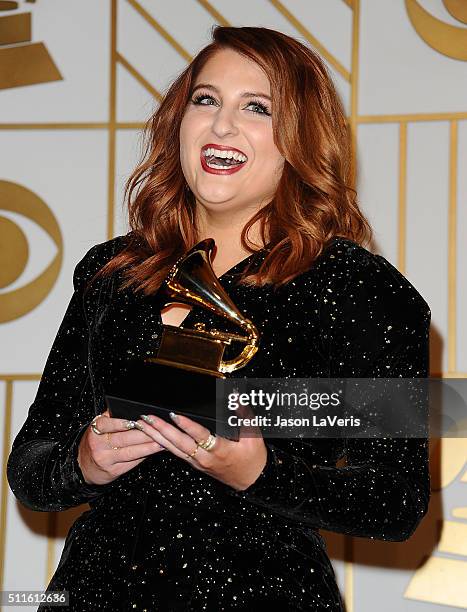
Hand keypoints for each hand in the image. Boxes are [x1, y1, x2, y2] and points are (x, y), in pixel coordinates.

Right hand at [77, 409, 165, 485]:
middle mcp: (99, 445)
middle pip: (124, 439)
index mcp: (95, 431)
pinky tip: (155, 451)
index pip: (107, 424)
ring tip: (162, 442)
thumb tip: (135, 410)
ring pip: (130, 452)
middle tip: (158, 429)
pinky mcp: (113, 471)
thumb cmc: (97, 442)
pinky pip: (131, 462)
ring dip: (148, 447)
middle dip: (143, 434)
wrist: (84, 467)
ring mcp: (106, 459)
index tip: (136, 421)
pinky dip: (145, 456)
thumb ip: (113, 418)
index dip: (122, 423)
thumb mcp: (99, 428)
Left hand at [138, 407, 267, 490]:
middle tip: (147, 418)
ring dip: (156, 436)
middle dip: (162, 430)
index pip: (200, 436)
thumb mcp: (254, 434)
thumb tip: (235, 395)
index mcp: (220, 450)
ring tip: (142, 424)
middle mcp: (205, 458)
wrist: (252, 481)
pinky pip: (176, 453)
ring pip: (173, 449)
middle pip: (179, 444)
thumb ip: (243, 413)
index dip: (187, 426)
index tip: (175, 415)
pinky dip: (163, 443)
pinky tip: (153, 436)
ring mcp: (198, 463)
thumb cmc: (253, 457)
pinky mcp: (195, 464)